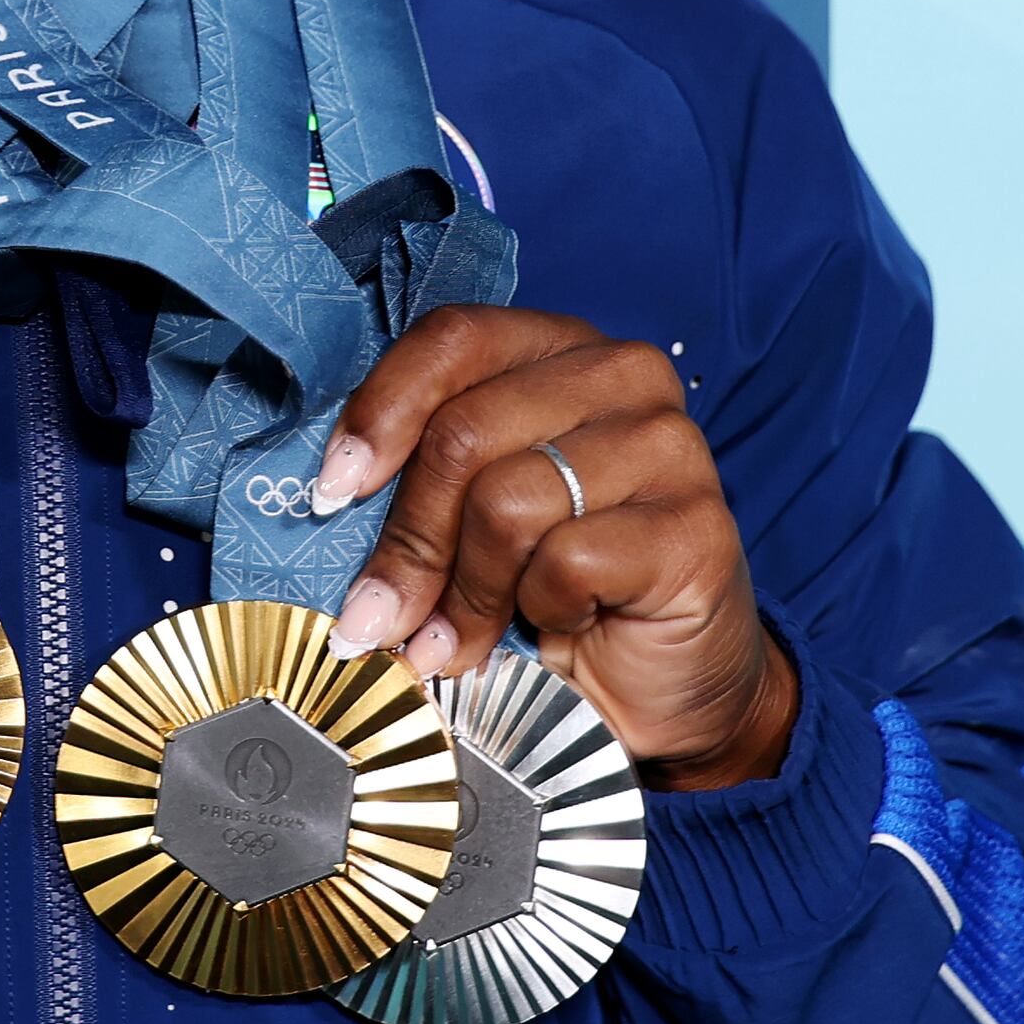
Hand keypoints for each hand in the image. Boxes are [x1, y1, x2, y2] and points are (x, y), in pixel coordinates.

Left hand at [311, 307, 796, 790]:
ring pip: (506, 501)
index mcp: (560, 349)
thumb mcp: (474, 514)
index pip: (453, 340)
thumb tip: (330, 497)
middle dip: (409, 541)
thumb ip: (425, 477)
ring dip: (465, 593)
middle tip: (380, 618)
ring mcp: (669, 445)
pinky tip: (556, 627)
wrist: (662, 683)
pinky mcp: (693, 526)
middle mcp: (623, 375)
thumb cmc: (558, 590)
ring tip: (456, 642)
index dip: (380, 412)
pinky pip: (566, 560)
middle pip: (464, 432)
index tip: (331, 493)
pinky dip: (539, 610)